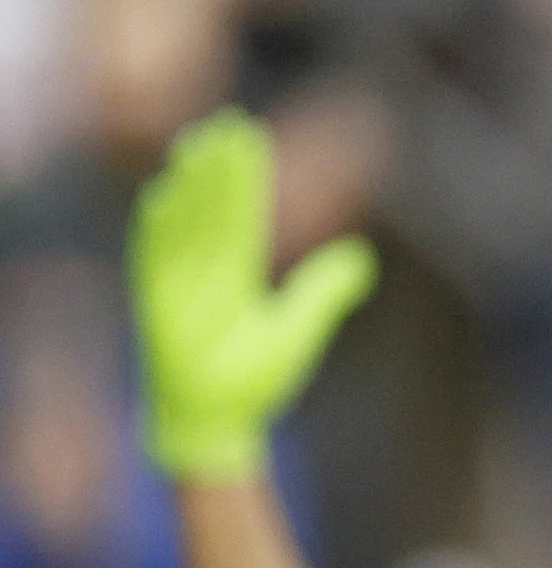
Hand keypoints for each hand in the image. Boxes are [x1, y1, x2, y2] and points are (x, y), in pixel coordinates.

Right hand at [131, 108, 377, 481]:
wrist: (221, 424)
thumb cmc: (253, 379)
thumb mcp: (300, 328)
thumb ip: (325, 290)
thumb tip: (362, 258)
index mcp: (235, 274)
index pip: (243, 216)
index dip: (245, 178)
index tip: (248, 136)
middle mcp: (204, 273)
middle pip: (213, 211)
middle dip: (218, 170)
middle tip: (227, 124)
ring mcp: (178, 287)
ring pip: (184, 227)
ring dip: (189, 189)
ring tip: (197, 148)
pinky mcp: (156, 307)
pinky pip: (153, 262)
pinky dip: (157, 232)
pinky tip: (162, 198)